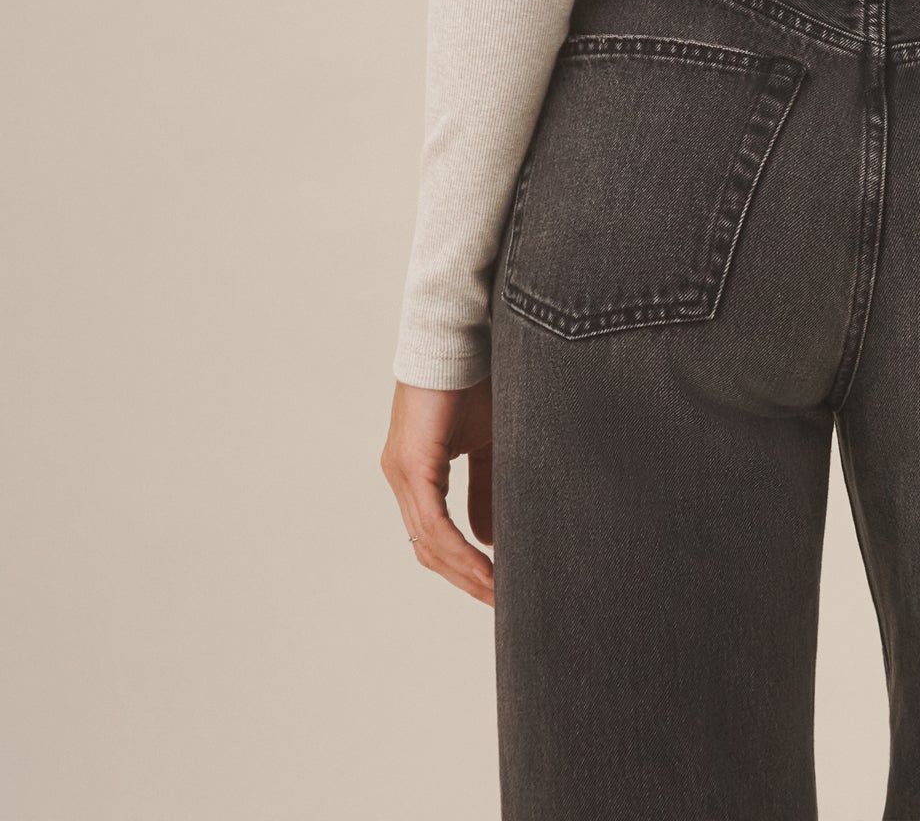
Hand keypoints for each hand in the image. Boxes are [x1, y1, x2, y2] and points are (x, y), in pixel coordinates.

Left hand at [381, 377, 494, 604]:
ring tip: (498, 593)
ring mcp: (403, 473)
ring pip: (430, 543)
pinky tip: (486, 568)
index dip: (464, 566)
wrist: (460, 334)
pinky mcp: (412, 464)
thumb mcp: (488, 442)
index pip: (436, 536)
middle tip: (501, 603)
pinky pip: (434, 523)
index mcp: (418, 473)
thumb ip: (485, 488)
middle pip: (429, 549)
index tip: (496, 588)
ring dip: (465, 573)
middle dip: (466, 580)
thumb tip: (490, 537)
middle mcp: (403, 478)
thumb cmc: (476, 377)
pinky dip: (461, 550)